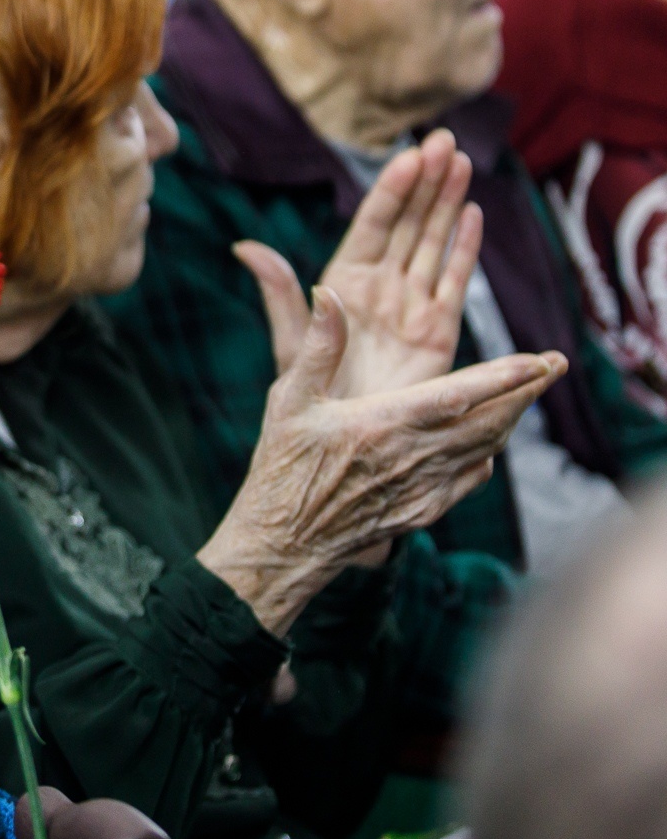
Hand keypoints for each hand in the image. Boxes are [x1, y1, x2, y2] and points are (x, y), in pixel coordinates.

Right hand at [200, 289, 564, 634]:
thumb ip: (317, 347)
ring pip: (487, 448)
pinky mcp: (424, 511)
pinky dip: (488, 452)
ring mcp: (424, 488)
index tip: (540, 358)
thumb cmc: (281, 468)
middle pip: (491, 421)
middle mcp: (412, 457)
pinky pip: (471, 477)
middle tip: (556, 363)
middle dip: (527, 391)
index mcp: (382, 424)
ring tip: (531, 392)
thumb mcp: (288, 400)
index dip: (504, 377)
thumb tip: (328, 295)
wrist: (283, 543)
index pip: (459, 396)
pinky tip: (490, 441)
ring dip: (513, 418)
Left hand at [238, 129, 482, 399]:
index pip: (373, 224)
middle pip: (407, 223)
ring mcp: (410, 304)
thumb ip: (280, 294)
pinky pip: (454, 280)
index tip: (408, 156)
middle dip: (426, 183)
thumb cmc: (311, 399)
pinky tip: (471, 214)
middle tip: (444, 141)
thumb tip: (245, 247)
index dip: (391, 190)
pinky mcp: (438, 330)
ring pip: (432, 243)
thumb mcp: (290, 343)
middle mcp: (379, 286)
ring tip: (460, 162)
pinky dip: (463, 248)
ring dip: (447, 203)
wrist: (345, 447)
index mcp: (343, 281)